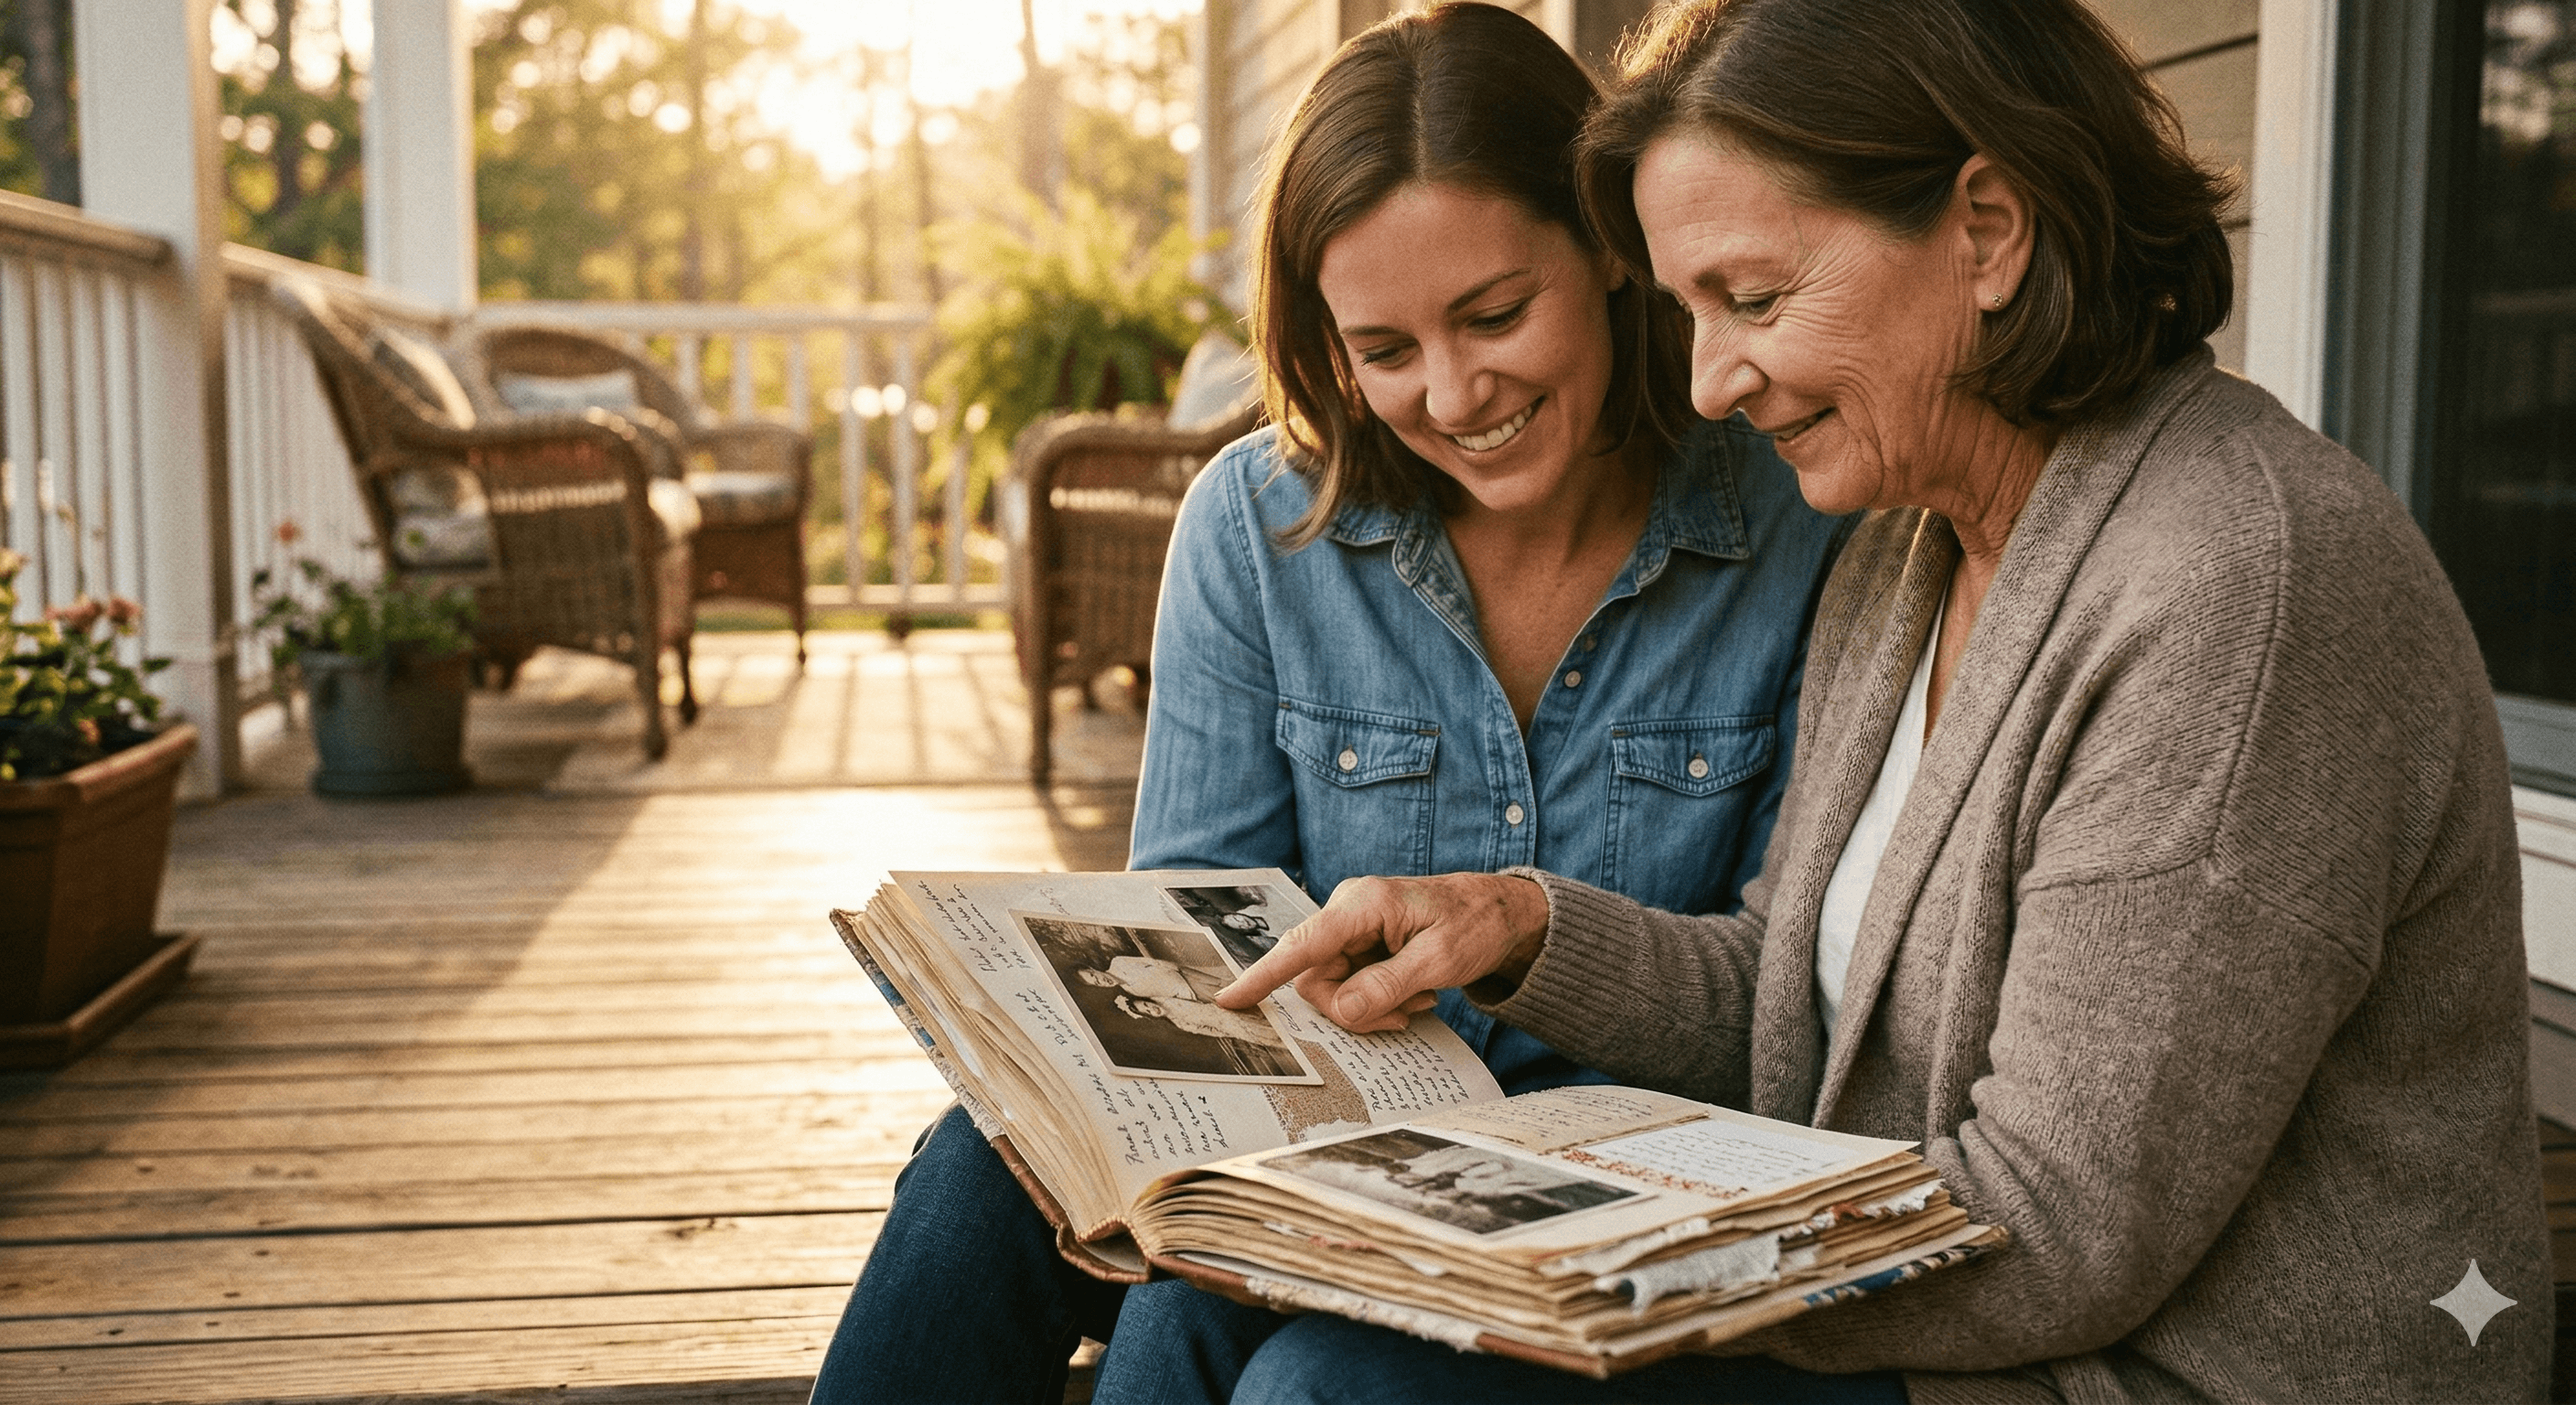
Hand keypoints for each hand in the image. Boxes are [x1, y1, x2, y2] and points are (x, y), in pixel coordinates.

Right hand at [1214, 873, 1549, 1032]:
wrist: (1501, 912)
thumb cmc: (1476, 923)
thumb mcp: (1440, 960)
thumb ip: (1388, 985)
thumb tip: (1341, 1010)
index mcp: (1363, 904)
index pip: (1302, 944)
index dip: (1263, 976)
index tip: (1230, 1000)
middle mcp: (1349, 911)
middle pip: (1316, 979)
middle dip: (1354, 1008)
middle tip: (1404, 1014)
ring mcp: (1353, 928)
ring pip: (1332, 988)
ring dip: (1373, 1005)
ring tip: (1419, 998)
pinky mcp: (1361, 943)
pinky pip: (1350, 985)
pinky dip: (1379, 998)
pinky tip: (1414, 991)